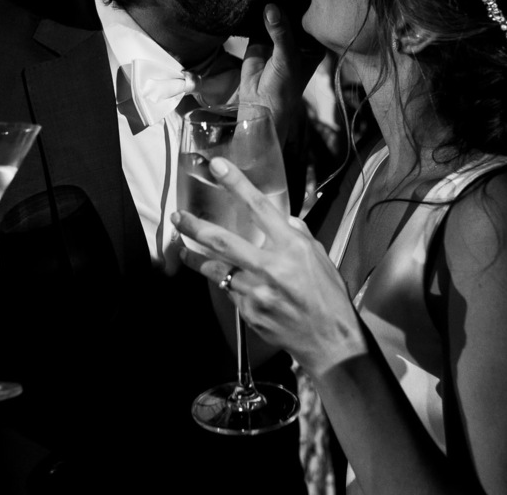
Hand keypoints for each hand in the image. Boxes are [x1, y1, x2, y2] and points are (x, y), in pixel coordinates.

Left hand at [172, 156, 365, 376]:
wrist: (329, 340)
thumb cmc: (327, 296)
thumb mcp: (319, 256)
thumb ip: (297, 234)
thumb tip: (281, 219)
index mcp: (291, 246)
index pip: (259, 207)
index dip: (237, 184)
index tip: (218, 167)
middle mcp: (271, 266)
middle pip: (222, 240)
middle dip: (194, 226)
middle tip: (177, 216)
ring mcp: (256, 291)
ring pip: (216, 269)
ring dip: (196, 258)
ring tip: (182, 249)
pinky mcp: (248, 311)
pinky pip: (231, 292)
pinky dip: (229, 285)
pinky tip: (231, 283)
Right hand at [237, 4, 314, 142]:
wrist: (260, 104)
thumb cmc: (284, 85)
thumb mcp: (287, 57)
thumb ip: (281, 32)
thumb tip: (271, 7)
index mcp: (311, 44)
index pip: (310, 19)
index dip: (307, 4)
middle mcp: (296, 40)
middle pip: (291, 16)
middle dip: (286, 1)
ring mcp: (276, 39)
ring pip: (274, 18)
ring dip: (270, 6)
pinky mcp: (258, 40)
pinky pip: (257, 23)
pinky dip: (254, 14)